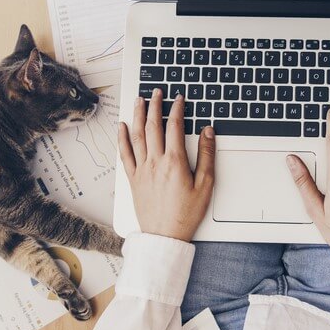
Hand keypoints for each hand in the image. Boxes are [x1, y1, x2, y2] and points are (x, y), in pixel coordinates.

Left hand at [118, 89, 214, 241]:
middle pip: (153, 126)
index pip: (174, 126)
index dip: (176, 109)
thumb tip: (208, 132)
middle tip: (156, 92)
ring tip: (139, 100)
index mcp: (174, 162)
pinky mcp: (133, 179)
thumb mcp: (206, 184)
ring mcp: (141, 170)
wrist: (165, 236)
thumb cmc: (186, 214)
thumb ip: (207, 155)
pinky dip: (122, 138)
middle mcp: (155, 162)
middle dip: (154, 105)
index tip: (179, 98)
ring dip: (138, 115)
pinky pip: (125, 154)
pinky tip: (122, 127)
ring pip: (137, 136)